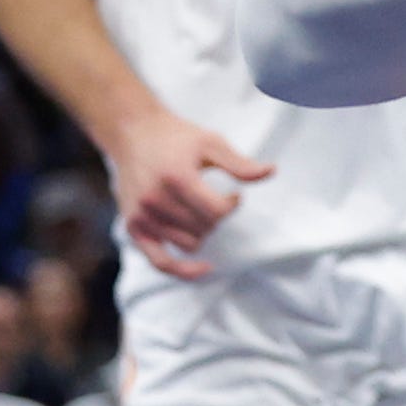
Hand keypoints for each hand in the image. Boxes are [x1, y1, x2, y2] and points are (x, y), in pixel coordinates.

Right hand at [110, 110, 273, 278]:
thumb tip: (272, 171)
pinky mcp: (133, 227)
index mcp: (176, 178)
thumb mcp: (211, 143)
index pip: (217, 211)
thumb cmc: (177, 138)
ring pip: (189, 244)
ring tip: (198, 211)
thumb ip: (240, 164)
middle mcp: (155, 199)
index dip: (232, 205)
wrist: (133, 134)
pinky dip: (182, 270)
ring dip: (202, 232)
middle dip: (216, 216)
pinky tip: (204, 269)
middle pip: (205, 228)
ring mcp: (141, 216)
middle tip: (213, 199)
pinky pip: (159, 262)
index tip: (234, 194)